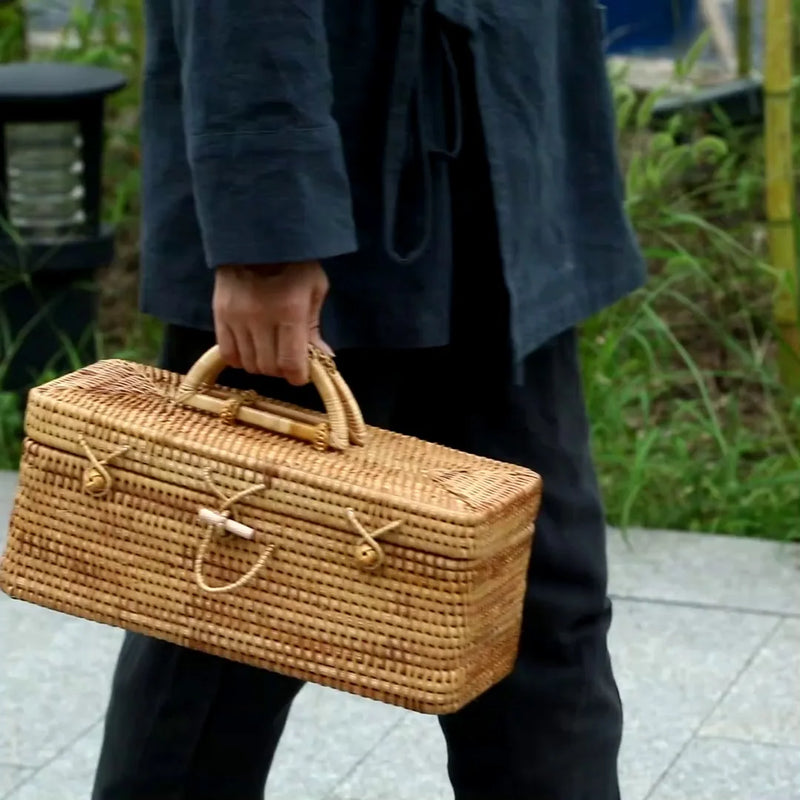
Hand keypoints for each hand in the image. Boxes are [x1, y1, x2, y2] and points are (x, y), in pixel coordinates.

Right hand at [212, 260, 331, 385]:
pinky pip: (227, 354)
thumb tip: (323, 359)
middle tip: (286, 359)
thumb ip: (315, 327)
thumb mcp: (315, 289)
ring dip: (261, 364)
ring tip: (269, 350)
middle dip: (280, 369)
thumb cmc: (295, 263)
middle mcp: (261, 318)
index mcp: (290, 311)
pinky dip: (241, 358)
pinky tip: (250, 349)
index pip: (290, 363)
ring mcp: (237, 317)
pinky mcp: (219, 315)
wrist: (257, 237)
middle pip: (268, 367)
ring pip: (248, 363)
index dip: (297, 376)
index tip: (301, 374)